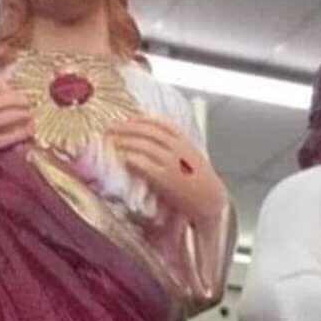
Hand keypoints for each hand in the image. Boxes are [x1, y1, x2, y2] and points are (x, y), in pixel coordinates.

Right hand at [0, 81, 33, 186]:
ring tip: (32, 116)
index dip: (7, 88)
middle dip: (20, 100)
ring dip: (23, 114)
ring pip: (7, 116)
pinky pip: (4, 138)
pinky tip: (29, 132)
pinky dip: (19, 134)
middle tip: (30, 103)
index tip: (16, 91)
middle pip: (4, 100)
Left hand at [107, 114, 227, 230]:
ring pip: (144, 146)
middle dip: (127, 128)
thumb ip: (176, 146)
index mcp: (185, 142)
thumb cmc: (199, 181)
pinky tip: (124, 158)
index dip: (142, 119)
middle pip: (148, 132)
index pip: (161, 123)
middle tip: (110, 128)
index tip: (128, 118)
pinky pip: (145, 165)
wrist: (210, 202)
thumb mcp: (191, 156)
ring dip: (126, 141)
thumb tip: (152, 137)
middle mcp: (179, 149)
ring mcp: (172, 164)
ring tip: (112, 142)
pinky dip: (133, 159)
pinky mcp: (166, 180)